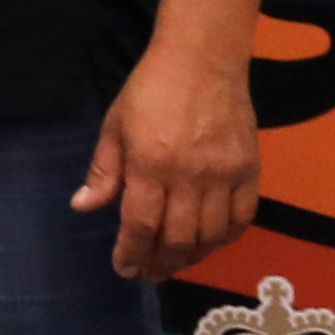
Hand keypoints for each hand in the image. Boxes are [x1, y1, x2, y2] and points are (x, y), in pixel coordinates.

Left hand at [79, 45, 264, 280]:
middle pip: (178, 238)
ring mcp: (225, 175)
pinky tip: (211, 243)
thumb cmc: (149, 91)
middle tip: (149, 273)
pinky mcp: (251, 170)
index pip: (140, 225)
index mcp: (150, 165)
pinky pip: (243, 218)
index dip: (131, 253)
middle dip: (160, 263)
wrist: (202, 61)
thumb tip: (83, 208)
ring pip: (211, 235)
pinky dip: (227, 238)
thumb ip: (104, 172)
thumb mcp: (114, 127)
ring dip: (192, 256)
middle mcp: (190, 176)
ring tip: (175, 262)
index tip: (124, 269)